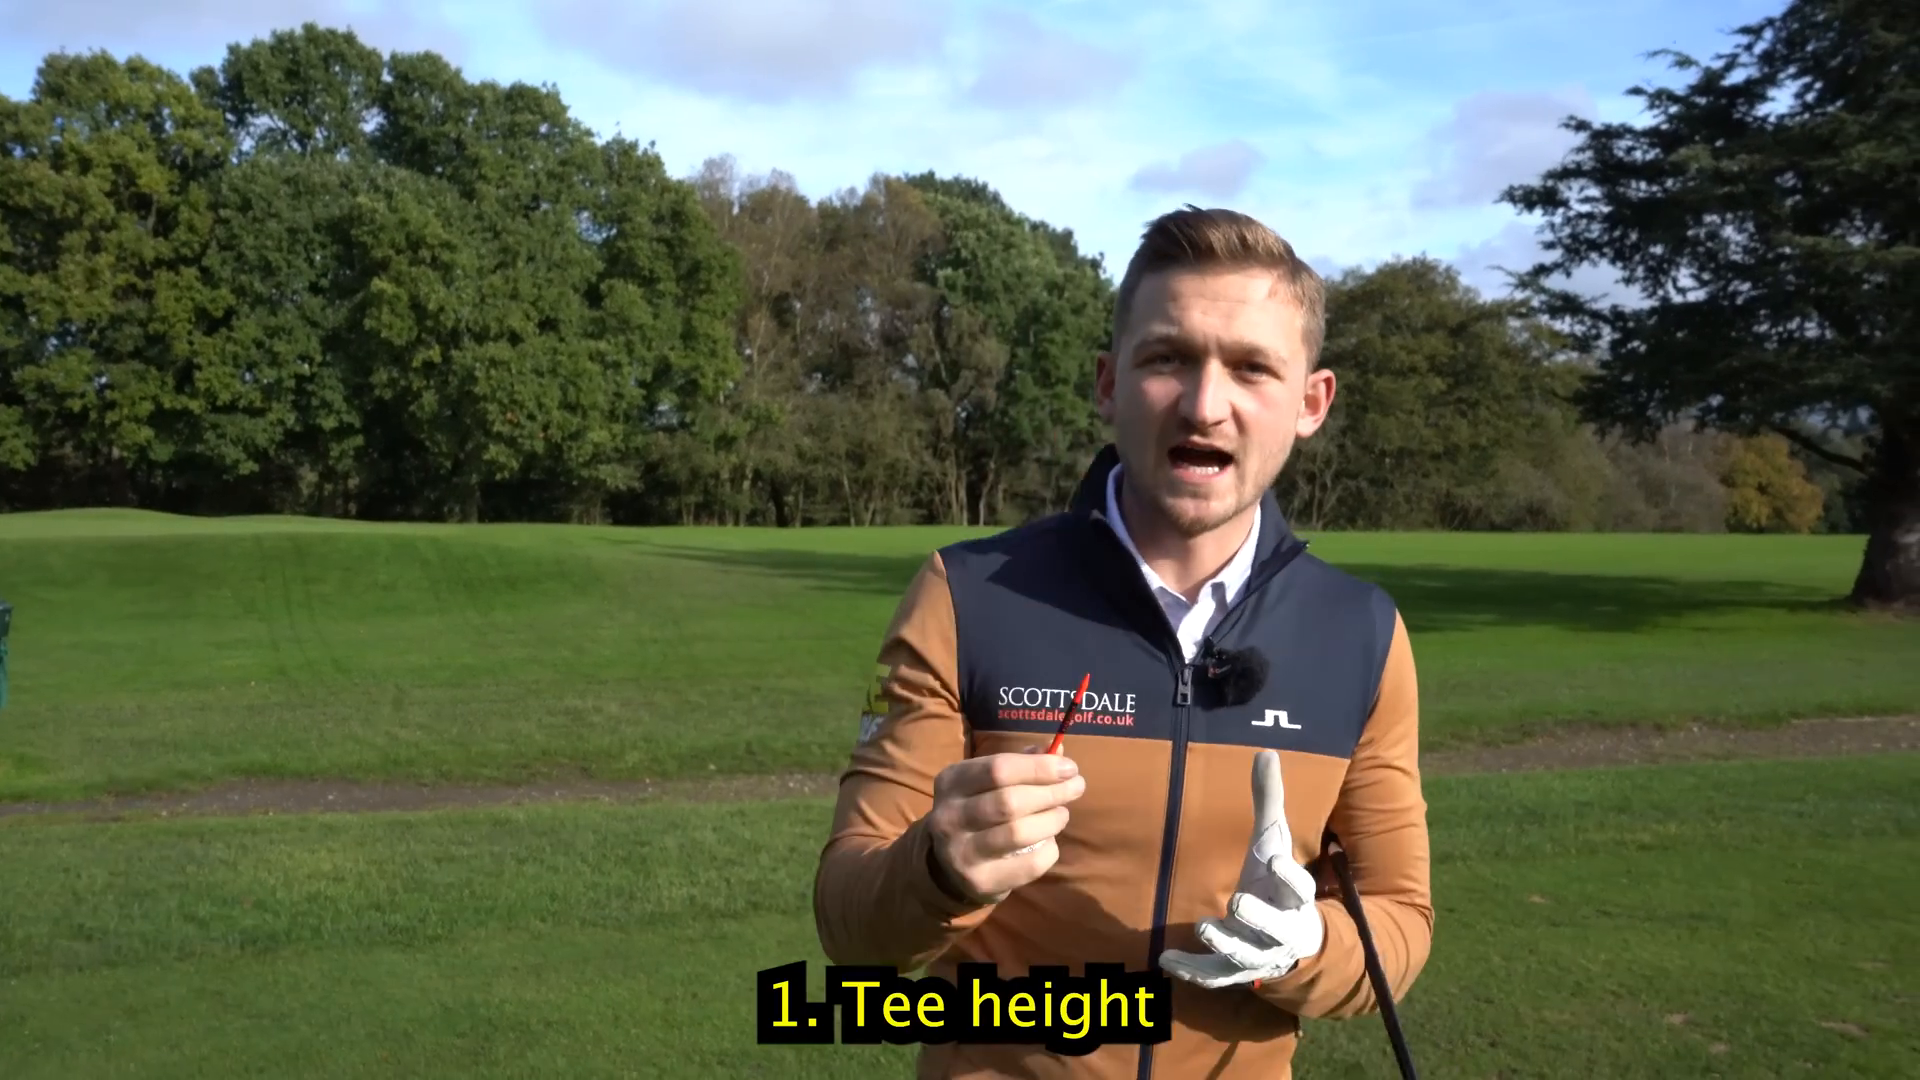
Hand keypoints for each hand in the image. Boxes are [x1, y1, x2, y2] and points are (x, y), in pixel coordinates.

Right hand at [926, 750, 1084, 903]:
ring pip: (1019, 833)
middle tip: (1077, 788)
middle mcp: (949, 815)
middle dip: (1052, 792)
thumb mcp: (990, 782)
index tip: (1070, 768)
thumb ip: (1022, 765)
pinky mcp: (979, 880)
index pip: (999, 769)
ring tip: (1062, 814)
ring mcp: (961, 852)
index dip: (1039, 767)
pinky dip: (1049, 850)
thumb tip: (1059, 751)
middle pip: (1010, 801)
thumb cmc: (980, 812)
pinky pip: (1028, 864)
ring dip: (1052, 820)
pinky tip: (1050, 841)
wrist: (952, 866)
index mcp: (952, 781)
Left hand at [1159, 749, 1323, 987]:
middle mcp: (1283, 930)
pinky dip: (1193, 970)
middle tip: (1239, 901)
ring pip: (1247, 955)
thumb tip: (1266, 750)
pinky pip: (1216, 975)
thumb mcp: (1274, 840)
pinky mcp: (1237, 971)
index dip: (1291, 876)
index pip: (1301, 887)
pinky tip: (1165, 958)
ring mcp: (1260, 954)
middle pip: (1276, 928)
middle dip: (1259, 917)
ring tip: (1204, 925)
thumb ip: (1269, 800)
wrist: (1294, 938)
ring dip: (1227, 943)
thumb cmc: (1277, 883)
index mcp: (1296, 897)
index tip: (1277, 860)